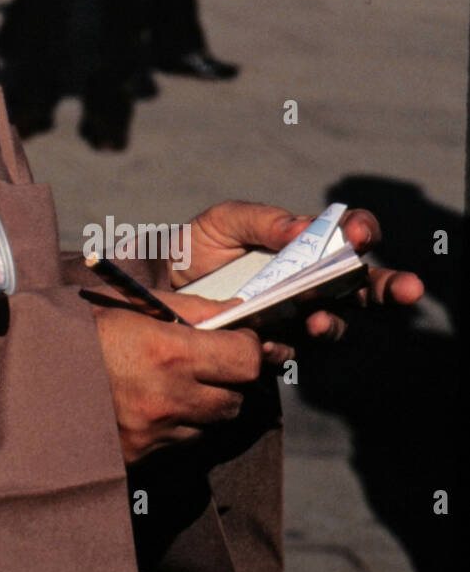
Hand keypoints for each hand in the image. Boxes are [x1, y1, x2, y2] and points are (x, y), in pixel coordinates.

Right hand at [91, 292, 262, 465]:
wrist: (26, 370)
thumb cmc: (80, 328)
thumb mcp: (134, 304)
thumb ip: (193, 309)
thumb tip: (240, 315)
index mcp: (167, 352)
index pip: (245, 361)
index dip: (251, 350)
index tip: (243, 343)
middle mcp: (166, 397)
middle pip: (236, 400)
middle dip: (229, 381)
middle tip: (207, 363)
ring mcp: (153, 433)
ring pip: (210, 426)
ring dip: (203, 406)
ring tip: (169, 383)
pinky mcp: (139, 456)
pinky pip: (180, 444)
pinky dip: (176, 426)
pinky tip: (148, 404)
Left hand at [174, 201, 423, 344]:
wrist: (160, 288)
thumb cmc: (199, 245)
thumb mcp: (224, 221)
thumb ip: (262, 220)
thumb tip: (302, 228)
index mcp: (307, 245)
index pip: (349, 235)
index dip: (361, 232)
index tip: (359, 234)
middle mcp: (313, 283)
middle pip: (364, 287)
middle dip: (391, 287)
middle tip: (410, 288)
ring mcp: (298, 317)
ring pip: (335, 324)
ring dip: (333, 323)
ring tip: (317, 320)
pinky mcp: (276, 346)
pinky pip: (293, 351)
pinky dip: (288, 346)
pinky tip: (274, 340)